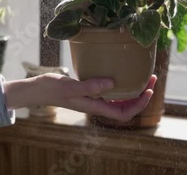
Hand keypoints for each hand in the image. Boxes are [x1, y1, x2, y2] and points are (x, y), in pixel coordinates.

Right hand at [3, 74, 156, 121]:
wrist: (36, 89)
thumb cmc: (50, 88)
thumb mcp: (69, 85)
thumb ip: (89, 86)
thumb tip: (112, 83)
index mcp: (94, 106)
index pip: (123, 113)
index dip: (139, 105)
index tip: (148, 90)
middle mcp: (96, 104)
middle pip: (125, 107)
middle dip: (141, 96)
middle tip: (150, 78)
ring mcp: (92, 98)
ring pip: (119, 99)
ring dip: (132, 91)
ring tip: (141, 76)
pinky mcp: (87, 91)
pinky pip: (109, 92)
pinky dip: (119, 85)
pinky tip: (119, 74)